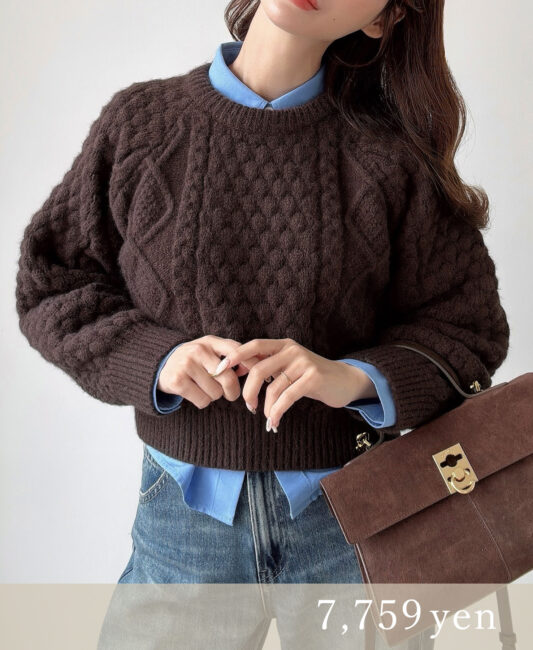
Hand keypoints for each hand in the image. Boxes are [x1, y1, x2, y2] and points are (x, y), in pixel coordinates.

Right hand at [157, 335, 260, 409]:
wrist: (161, 365)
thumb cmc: (195, 361)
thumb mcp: (211, 351)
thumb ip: (232, 356)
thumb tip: (255, 368)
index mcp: (210, 341)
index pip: (236, 350)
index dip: (251, 364)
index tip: (260, 376)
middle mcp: (198, 350)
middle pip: (228, 378)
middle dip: (232, 390)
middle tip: (231, 394)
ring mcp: (186, 365)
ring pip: (216, 392)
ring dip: (214, 396)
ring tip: (204, 388)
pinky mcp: (177, 381)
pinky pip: (203, 400)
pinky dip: (202, 402)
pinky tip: (195, 393)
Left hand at [220, 338, 377, 429]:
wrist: (345, 381)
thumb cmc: (312, 376)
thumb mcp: (290, 366)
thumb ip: (269, 366)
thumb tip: (239, 372)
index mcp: (283, 345)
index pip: (253, 346)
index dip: (234, 356)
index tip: (219, 370)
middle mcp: (292, 350)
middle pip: (258, 369)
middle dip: (248, 390)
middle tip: (248, 406)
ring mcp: (303, 363)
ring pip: (273, 387)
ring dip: (266, 407)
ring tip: (266, 418)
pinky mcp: (313, 378)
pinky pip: (287, 398)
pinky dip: (277, 412)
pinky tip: (275, 422)